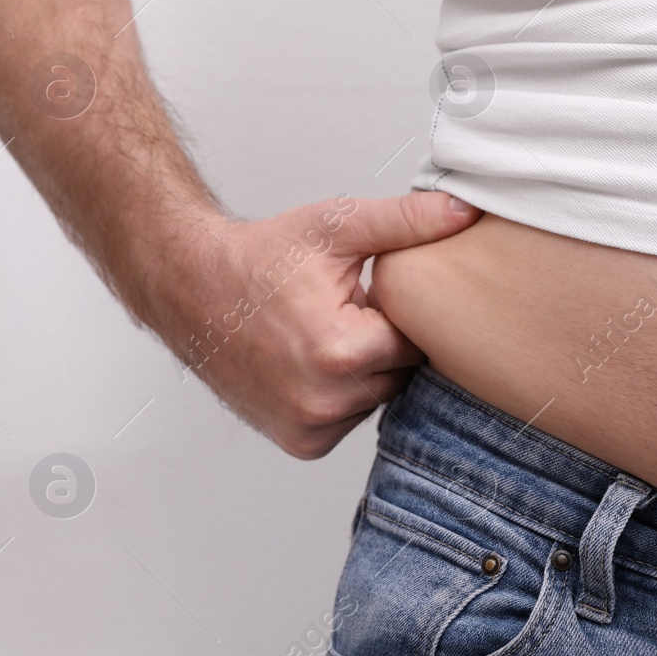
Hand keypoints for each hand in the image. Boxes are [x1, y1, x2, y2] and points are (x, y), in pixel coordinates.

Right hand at [155, 191, 481, 457]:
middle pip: (401, 373)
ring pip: (378, 398)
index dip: (398, 312)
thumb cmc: (258, 258)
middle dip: (384, 342)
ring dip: (365, 371)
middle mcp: (323, 401)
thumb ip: (407, 222)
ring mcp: (309, 428)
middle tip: (345, 309)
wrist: (190, 287)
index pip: (418, 340)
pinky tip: (313, 362)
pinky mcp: (300, 443)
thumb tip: (466, 212)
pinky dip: (342, 393)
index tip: (367, 293)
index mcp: (340, 351)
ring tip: (324, 332)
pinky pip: (350, 419)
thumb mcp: (335, 226)